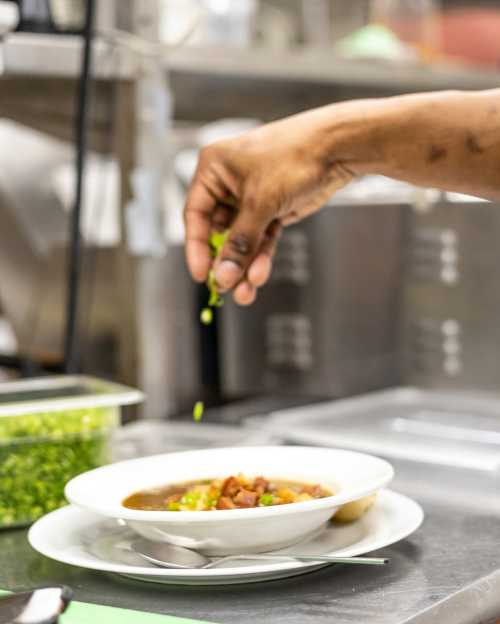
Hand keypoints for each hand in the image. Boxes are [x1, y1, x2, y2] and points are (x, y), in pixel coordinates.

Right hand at [184, 110, 355, 304]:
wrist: (338, 148)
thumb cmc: (295, 156)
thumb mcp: (261, 203)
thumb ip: (240, 242)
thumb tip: (223, 274)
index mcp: (214, 169)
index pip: (195, 215)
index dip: (197, 248)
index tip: (202, 275)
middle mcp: (229, 183)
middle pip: (218, 232)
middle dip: (226, 261)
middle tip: (227, 288)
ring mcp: (251, 197)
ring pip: (242, 239)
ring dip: (244, 265)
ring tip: (247, 291)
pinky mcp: (272, 208)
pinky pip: (260, 238)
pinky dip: (260, 256)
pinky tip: (259, 274)